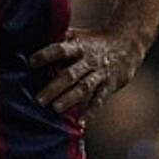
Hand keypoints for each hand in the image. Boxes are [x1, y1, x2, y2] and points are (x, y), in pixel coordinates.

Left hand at [30, 27, 145, 121]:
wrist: (128, 43)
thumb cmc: (95, 41)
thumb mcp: (78, 36)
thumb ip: (60, 40)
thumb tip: (35, 39)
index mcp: (79, 46)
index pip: (60, 49)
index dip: (46, 55)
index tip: (31, 62)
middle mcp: (89, 60)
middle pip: (70, 74)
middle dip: (54, 87)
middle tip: (38, 99)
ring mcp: (100, 73)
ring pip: (84, 87)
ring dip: (69, 99)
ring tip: (55, 109)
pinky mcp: (110, 84)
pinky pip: (100, 99)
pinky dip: (90, 111)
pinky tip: (80, 122)